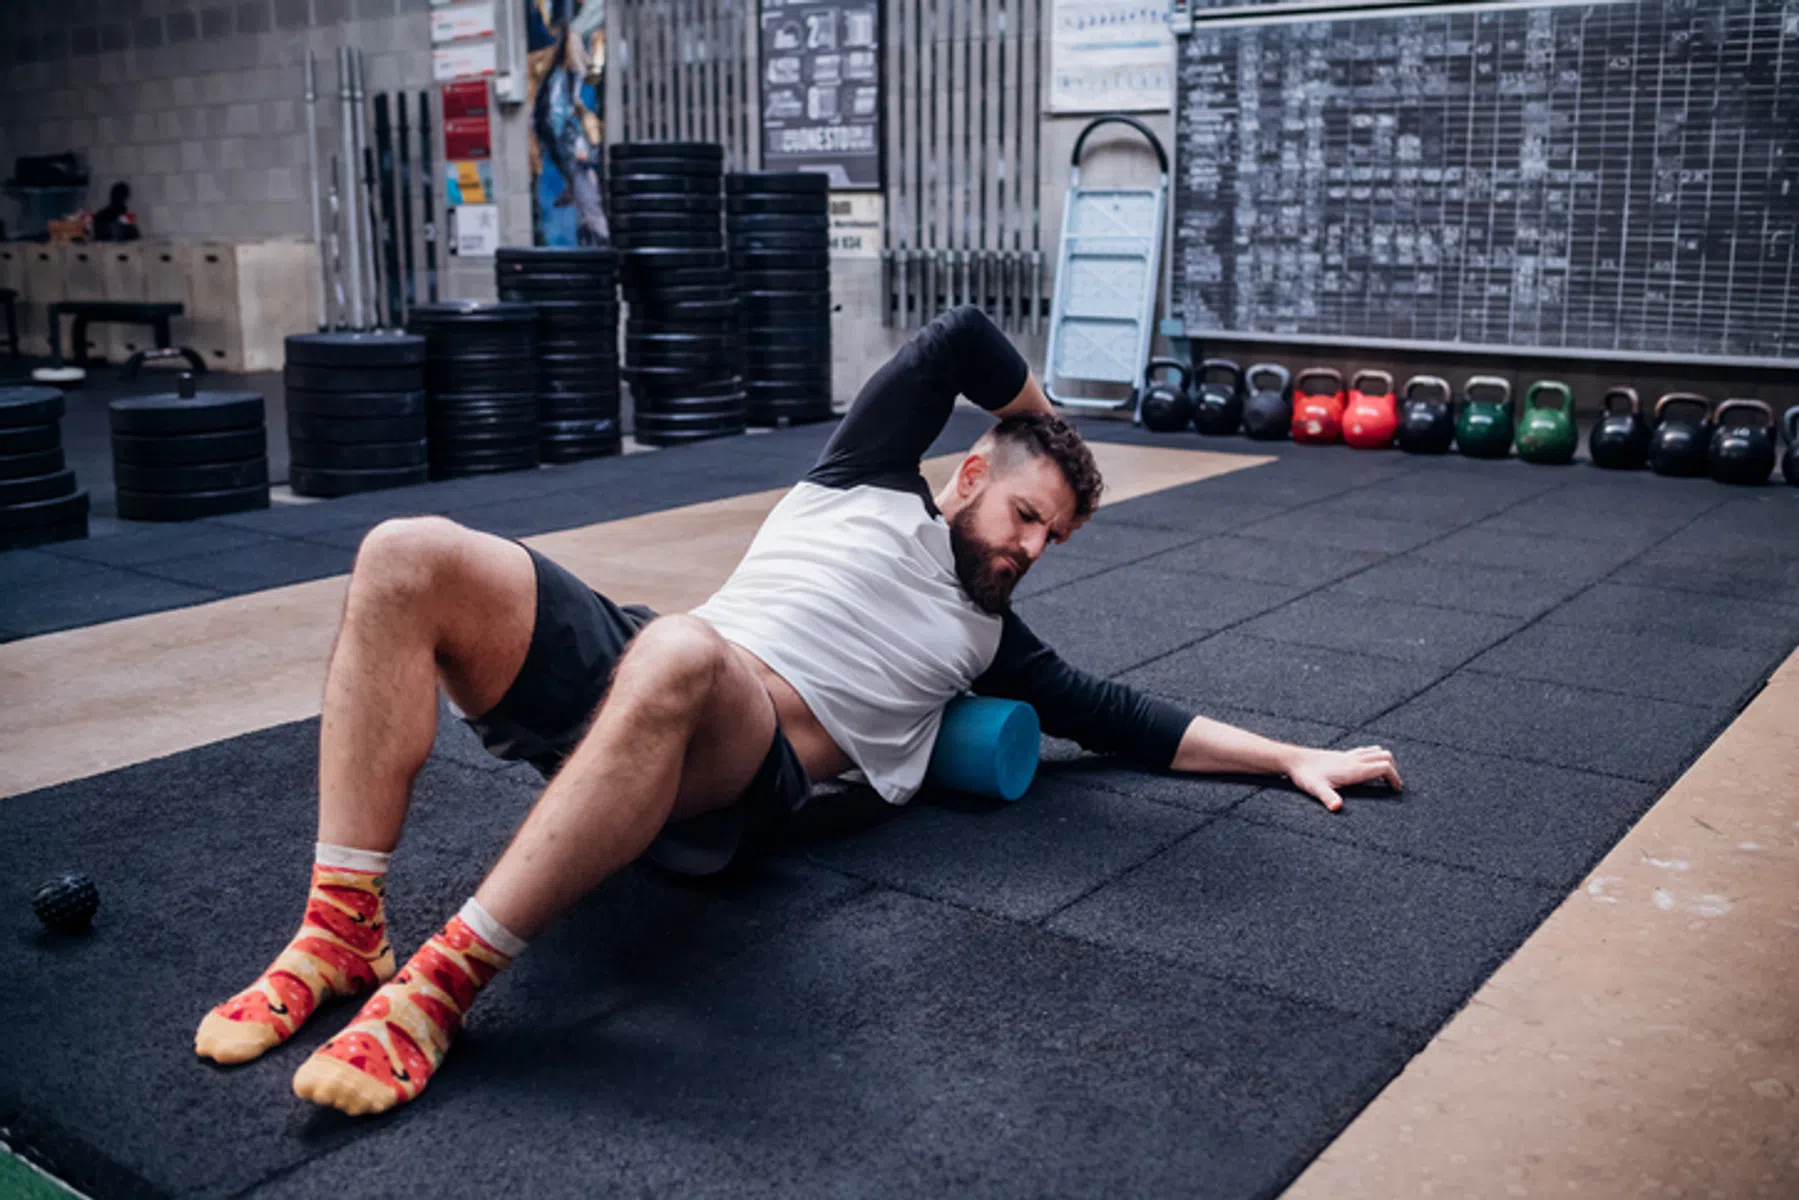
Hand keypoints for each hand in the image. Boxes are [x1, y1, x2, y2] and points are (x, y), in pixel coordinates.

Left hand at [1282, 745, 1401, 812]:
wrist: (1295, 760)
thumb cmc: (1306, 775)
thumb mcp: (1317, 789)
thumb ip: (1328, 798)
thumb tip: (1337, 808)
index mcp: (1354, 768)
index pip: (1384, 767)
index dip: (1395, 778)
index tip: (1396, 790)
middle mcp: (1354, 759)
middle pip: (1385, 756)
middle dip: (1393, 770)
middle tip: (1392, 785)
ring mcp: (1349, 755)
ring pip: (1376, 751)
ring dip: (1383, 761)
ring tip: (1382, 778)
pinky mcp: (1343, 754)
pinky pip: (1365, 751)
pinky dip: (1373, 757)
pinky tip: (1365, 769)